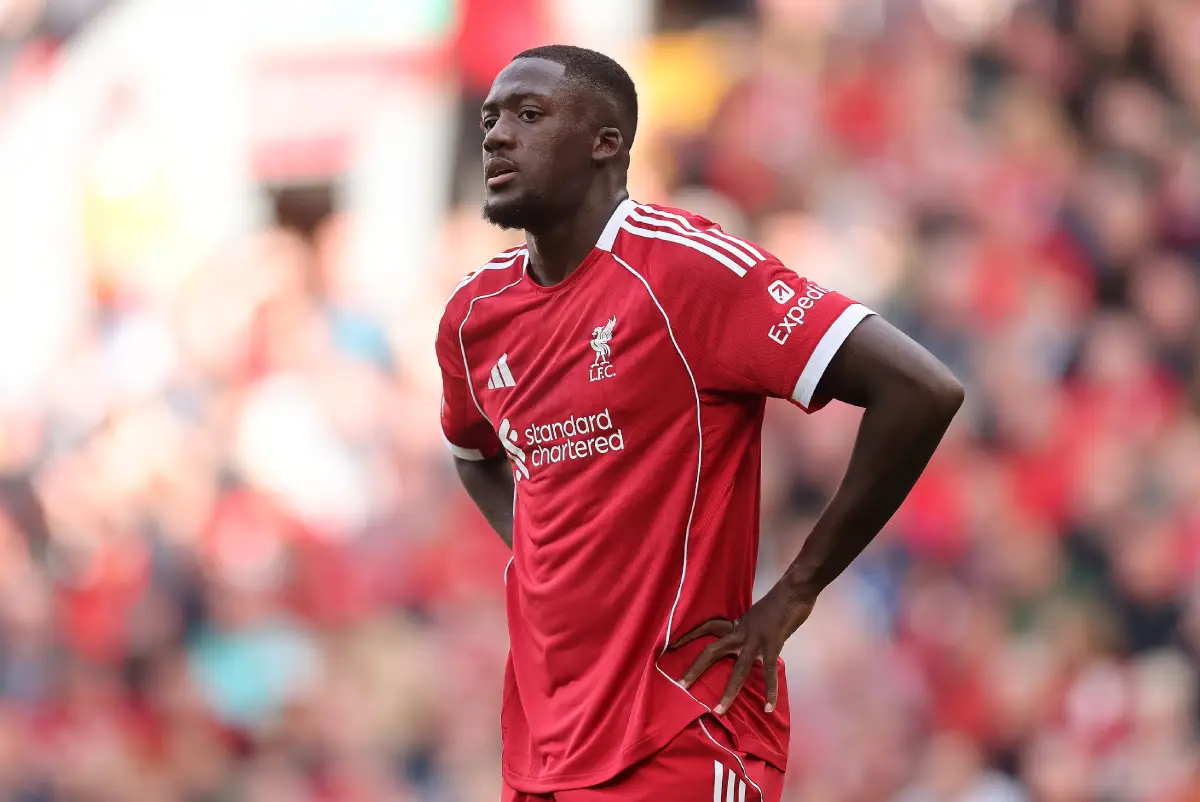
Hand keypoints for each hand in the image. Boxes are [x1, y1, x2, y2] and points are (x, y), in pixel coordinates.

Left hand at [670, 585, 815, 714]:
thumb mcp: (756, 616)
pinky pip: (769, 672)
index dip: (689, 635)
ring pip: (738, 670)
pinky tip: (768, 707)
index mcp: (737, 625)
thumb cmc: (778, 602)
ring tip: (719, 711)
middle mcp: (741, 632)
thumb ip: (748, 630)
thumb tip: (745, 642)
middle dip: (696, 668)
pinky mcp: (772, 645)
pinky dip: (770, 691)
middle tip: (681, 685)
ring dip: (729, 692)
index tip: (673, 645)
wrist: (794, 591)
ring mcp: (756, 640)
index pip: (707, 628)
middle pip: (712, 651)